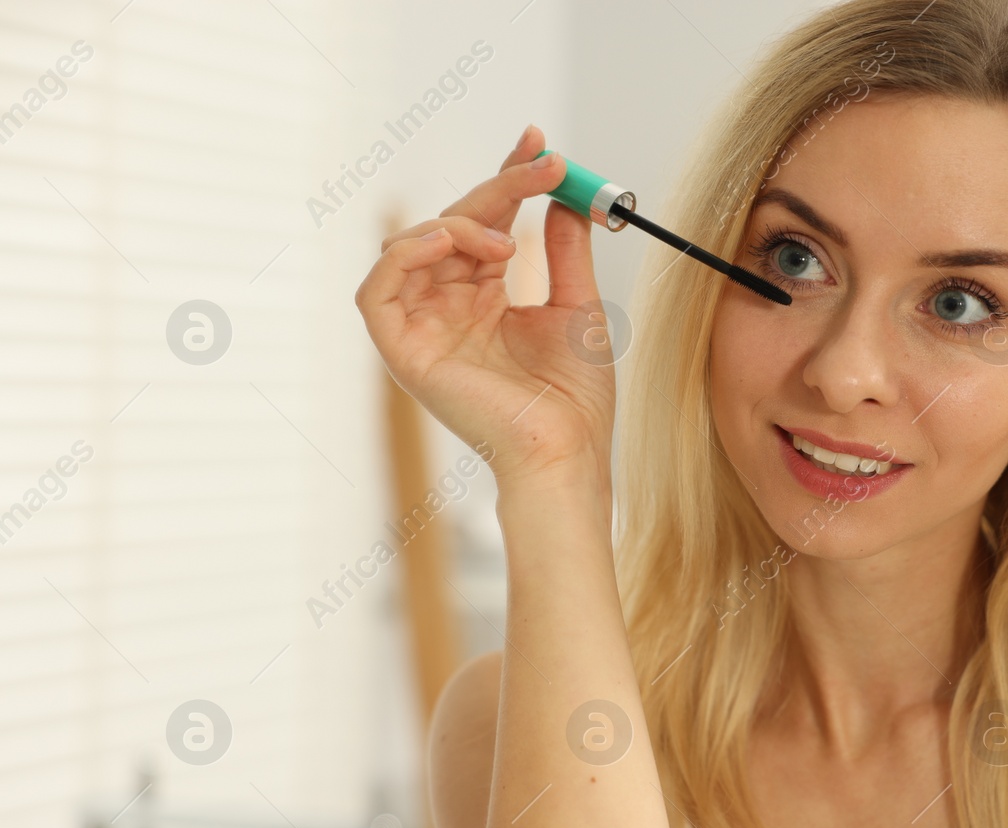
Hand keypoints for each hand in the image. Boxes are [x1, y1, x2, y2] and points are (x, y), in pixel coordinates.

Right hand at [354, 124, 616, 490]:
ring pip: (410, 246)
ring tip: (506, 241)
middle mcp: (448, 309)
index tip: (539, 144)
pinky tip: (450, 243)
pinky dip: (406, 254)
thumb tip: (565, 198)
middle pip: (451, 225)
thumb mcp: (577, 306)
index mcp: (484, 300)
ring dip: (457, 223)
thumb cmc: (575, 399)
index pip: (484, 223)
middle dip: (496, 188)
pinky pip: (377, 289)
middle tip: (543, 164)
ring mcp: (423, 329)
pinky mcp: (403, 352)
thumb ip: (564, 251)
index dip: (506, 180)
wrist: (567, 452)